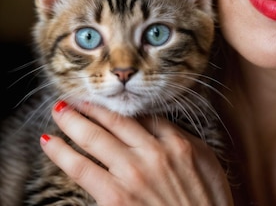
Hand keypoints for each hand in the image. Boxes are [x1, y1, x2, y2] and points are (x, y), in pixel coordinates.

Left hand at [41, 101, 232, 205]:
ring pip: (95, 140)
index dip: (122, 107)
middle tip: (75, 96)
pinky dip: (63, 153)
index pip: (144, 117)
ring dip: (74, 122)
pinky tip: (50, 142)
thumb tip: (160, 127)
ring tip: (59, 110)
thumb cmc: (208, 201)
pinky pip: (82, 170)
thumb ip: (181, 141)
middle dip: (93, 107)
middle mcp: (154, 154)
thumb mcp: (205, 161)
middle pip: (116, 122)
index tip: (109, 99)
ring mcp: (134, 175)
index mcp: (177, 143)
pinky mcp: (116, 198)